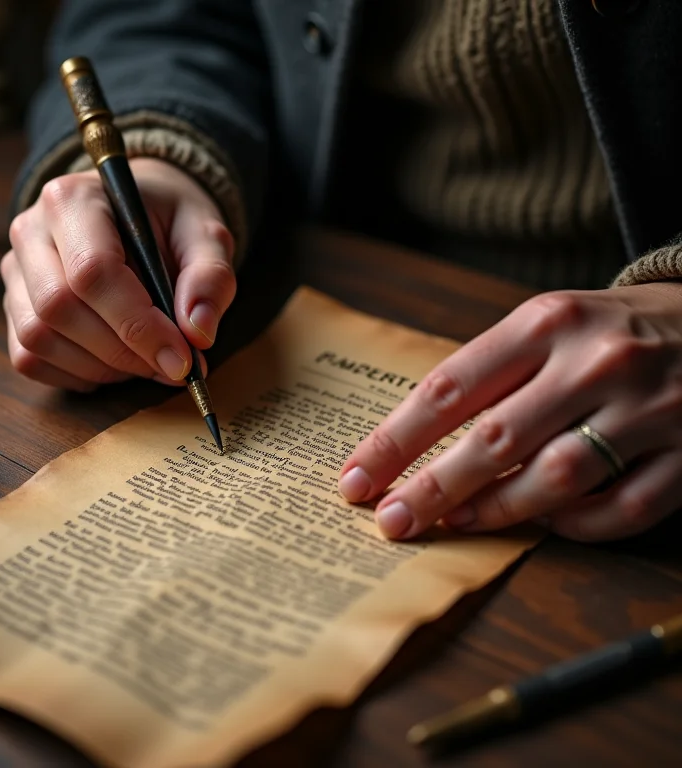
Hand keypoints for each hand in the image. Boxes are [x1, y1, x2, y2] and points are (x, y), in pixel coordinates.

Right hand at [1, 158, 234, 390]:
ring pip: (38, 339)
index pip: (93, 272)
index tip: (182, 359)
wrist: (140, 213)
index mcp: (75, 200)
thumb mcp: (207, 236)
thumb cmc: (171, 222)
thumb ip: (210, 278)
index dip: (139, 326)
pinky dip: (77, 375)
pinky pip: (30, 358)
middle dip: (123, 352)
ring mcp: (16, 271)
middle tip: (173, 366)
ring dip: (102, 368)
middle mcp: (32, 231)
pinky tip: (116, 364)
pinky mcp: (14, 306)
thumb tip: (198, 333)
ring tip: (147, 361)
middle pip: (59, 308)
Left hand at [338, 282, 681, 541]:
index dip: (395, 439)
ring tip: (454, 523)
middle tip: (391, 520)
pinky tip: (547, 523)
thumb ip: (493, 374)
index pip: (450, 387)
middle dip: (432, 488)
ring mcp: (648, 408)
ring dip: (496, 510)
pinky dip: (577, 526)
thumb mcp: (549, 323)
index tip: (357, 476)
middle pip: (494, 438)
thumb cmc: (610, 328)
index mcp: (546, 322)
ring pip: (556, 478)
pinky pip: (623, 509)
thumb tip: (422, 444)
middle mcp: (595, 361)